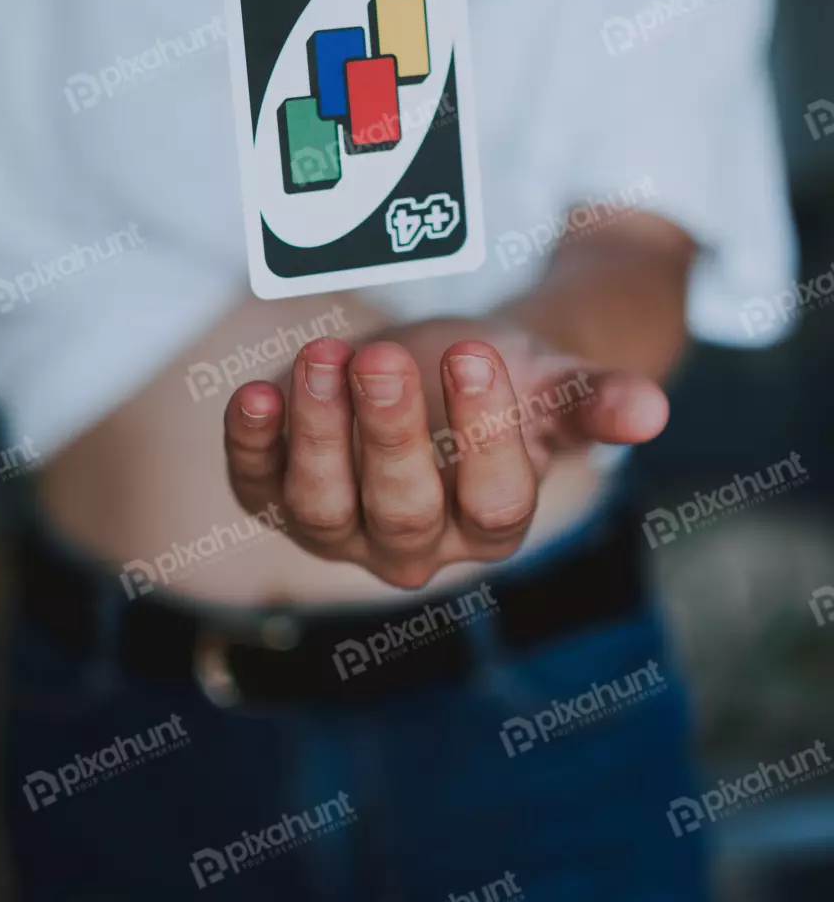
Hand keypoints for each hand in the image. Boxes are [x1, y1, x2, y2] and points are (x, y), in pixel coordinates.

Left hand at [223, 318, 667, 588]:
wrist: (430, 371)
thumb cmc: (496, 381)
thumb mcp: (547, 384)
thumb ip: (593, 400)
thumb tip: (652, 410)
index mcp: (490, 526)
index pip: (494, 504)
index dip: (487, 435)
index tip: (480, 356)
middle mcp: (414, 545)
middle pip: (402, 512)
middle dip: (390, 435)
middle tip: (387, 360)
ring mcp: (340, 527)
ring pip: (321, 507)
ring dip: (318, 435)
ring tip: (326, 359)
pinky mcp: (279, 495)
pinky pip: (257, 484)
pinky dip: (250, 444)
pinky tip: (255, 392)